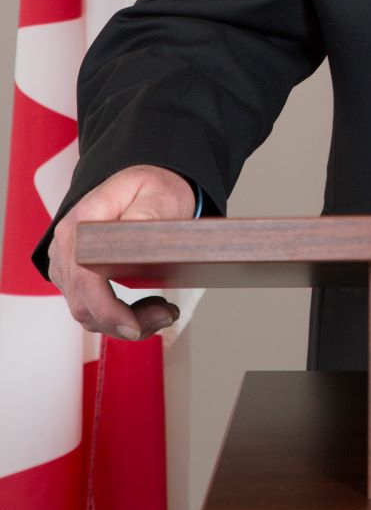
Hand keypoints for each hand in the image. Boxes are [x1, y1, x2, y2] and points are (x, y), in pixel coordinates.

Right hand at [47, 165, 195, 340]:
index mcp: (84, 221)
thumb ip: (146, 217)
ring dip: (122, 321)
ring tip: (161, 312)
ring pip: (85, 310)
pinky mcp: (72, 272)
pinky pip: (88, 305)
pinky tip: (144, 309)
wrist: (144, 183)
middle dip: (124, 321)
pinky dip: (115, 315)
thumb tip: (131, 248)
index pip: (85, 279)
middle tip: (165, 316)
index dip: (108, 310)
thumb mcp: (160, 195)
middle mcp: (67, 242)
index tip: (136, 326)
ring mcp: (65, 259)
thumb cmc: (153, 187)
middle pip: (83, 303)